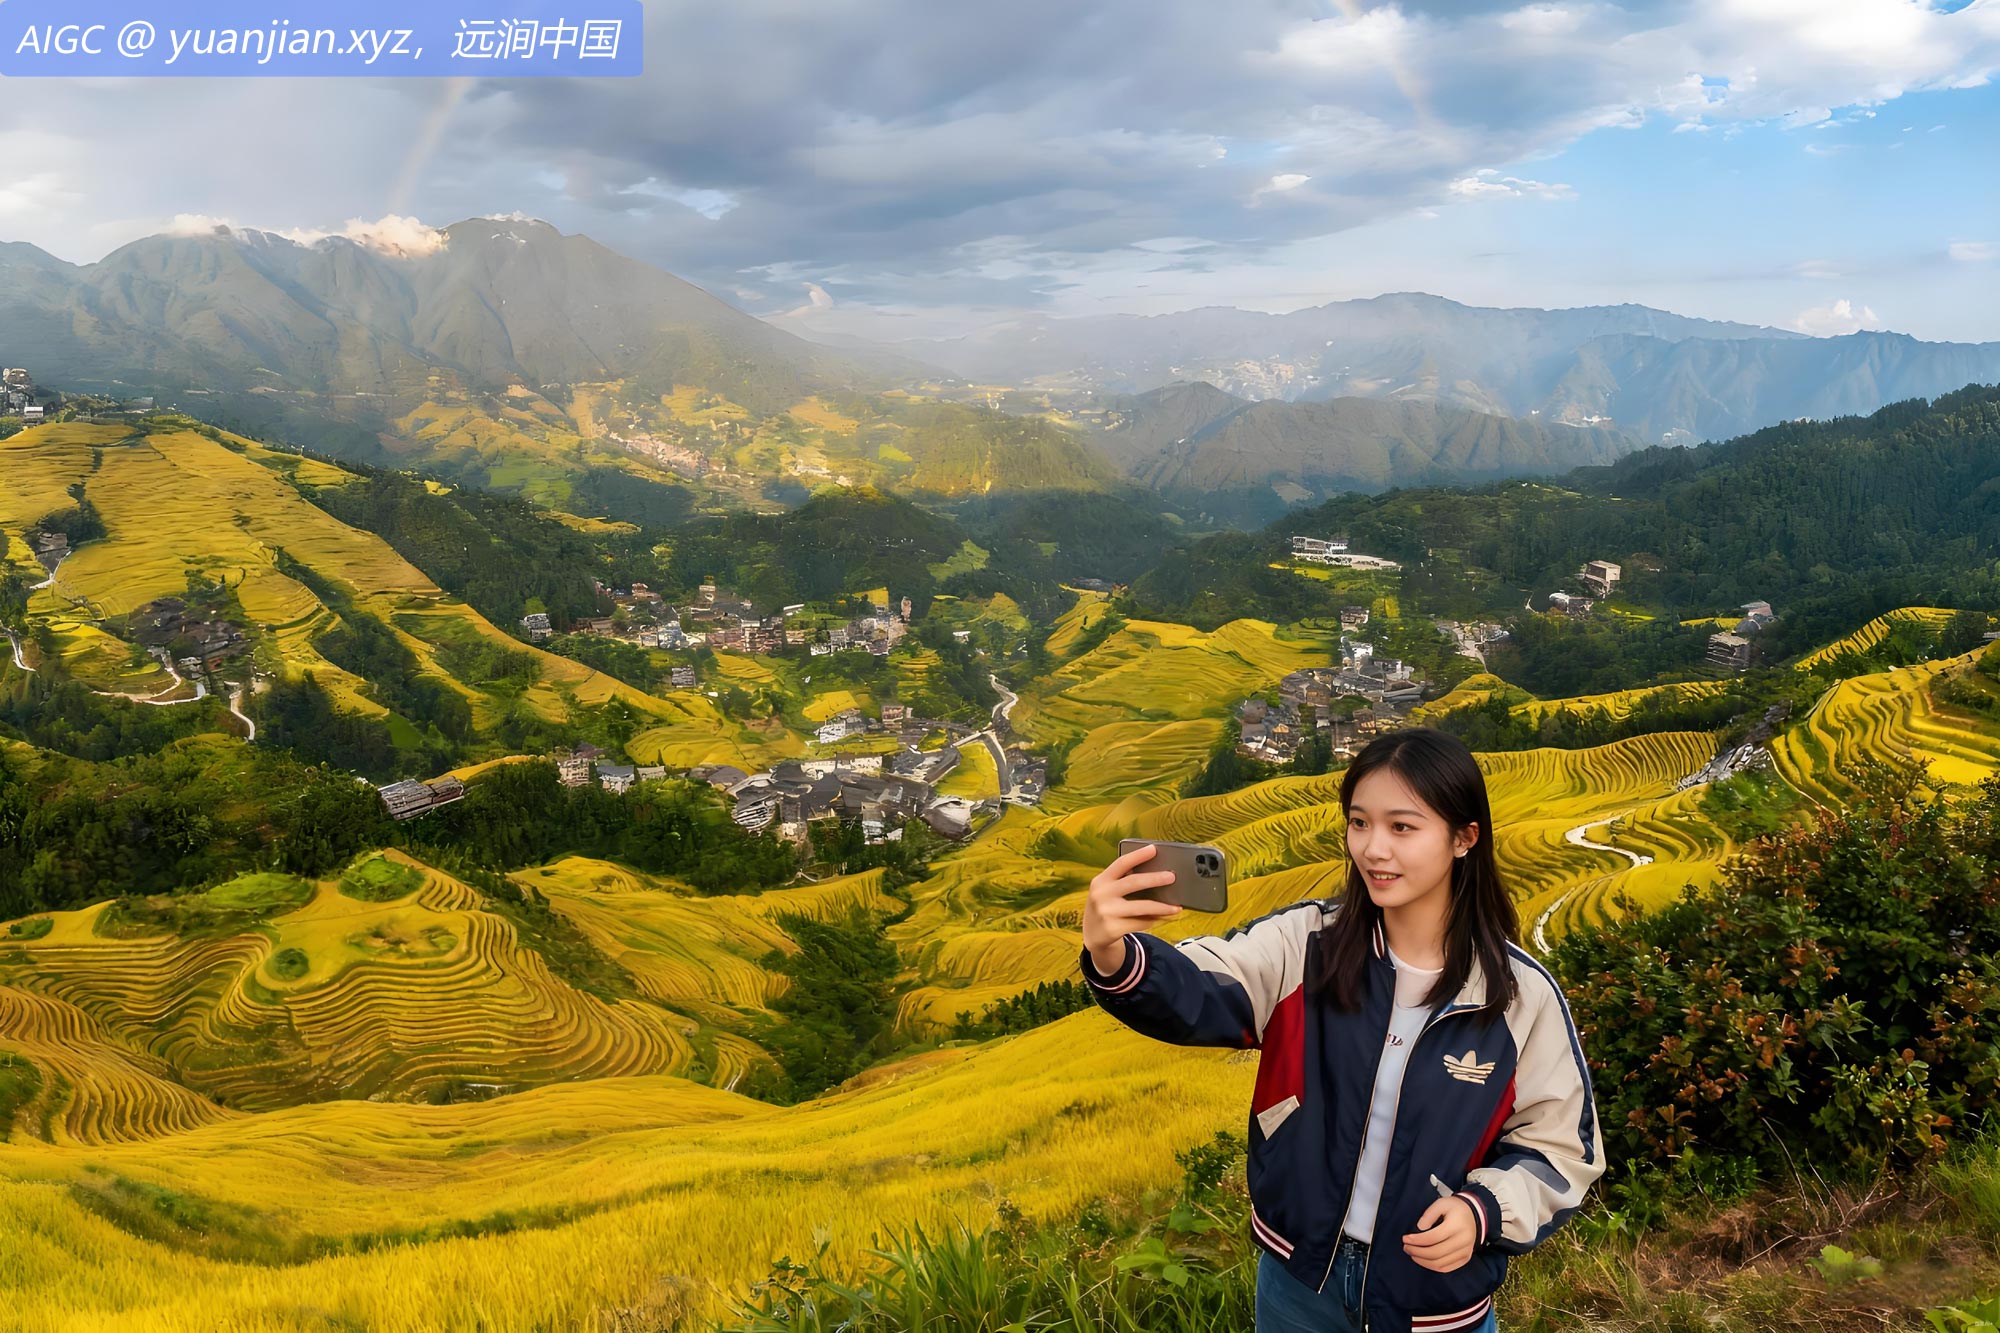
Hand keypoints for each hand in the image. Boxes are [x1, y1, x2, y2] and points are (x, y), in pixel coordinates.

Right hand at [1081, 843, 1182, 969]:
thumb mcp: (1106, 892)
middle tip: (1172, 877)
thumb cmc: (1106, 908)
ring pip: (1142, 907)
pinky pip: (1142, 923)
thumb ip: (1122, 881)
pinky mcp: (1113, 929)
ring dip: (1162, 907)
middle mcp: (1101, 895)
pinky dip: (1156, 920)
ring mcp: (1107, 912)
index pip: (1121, 863)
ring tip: (1176, 907)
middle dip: (1155, 879)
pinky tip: (1166, 918)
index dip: (1138, 855)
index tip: (1154, 849)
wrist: (1092, 936)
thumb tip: (1154, 872)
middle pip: (1133, 882)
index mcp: (1101, 881)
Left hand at [1401, 1197, 1478, 1272]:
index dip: (1416, 1240)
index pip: (1433, 1237)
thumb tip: (1419, 1228)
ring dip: (1422, 1261)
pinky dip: (1432, 1266)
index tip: (1405, 1239)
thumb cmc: (1455, 1209)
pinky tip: (1423, 1260)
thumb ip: (1428, 1214)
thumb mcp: (1441, 1203)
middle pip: (1435, 1253)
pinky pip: (1447, 1268)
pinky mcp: (1465, 1259)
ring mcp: (1465, 1252)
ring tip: (1412, 1254)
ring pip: (1440, 1263)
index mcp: (1456, 1226)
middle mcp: (1463, 1241)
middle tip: (1406, 1247)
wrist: (1474, 1215)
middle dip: (1417, 1252)